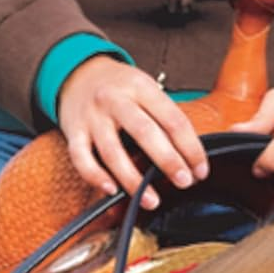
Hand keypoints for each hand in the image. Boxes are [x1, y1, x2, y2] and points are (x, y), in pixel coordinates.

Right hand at [58, 56, 208, 209]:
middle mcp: (115, 100)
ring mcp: (93, 116)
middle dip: (168, 161)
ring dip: (134, 180)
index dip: (191, 148)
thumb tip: (192, 158)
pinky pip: (81, 158)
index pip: (173, 120)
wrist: (78, 72)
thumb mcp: (147, 90)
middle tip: (184, 182)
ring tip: (152, 200)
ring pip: (113, 151)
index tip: (201, 170)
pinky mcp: (73, 131)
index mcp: (141, 88)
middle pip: (145, 133)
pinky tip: (112, 190)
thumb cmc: (121, 88)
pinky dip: (96, 176)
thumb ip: (166, 118)